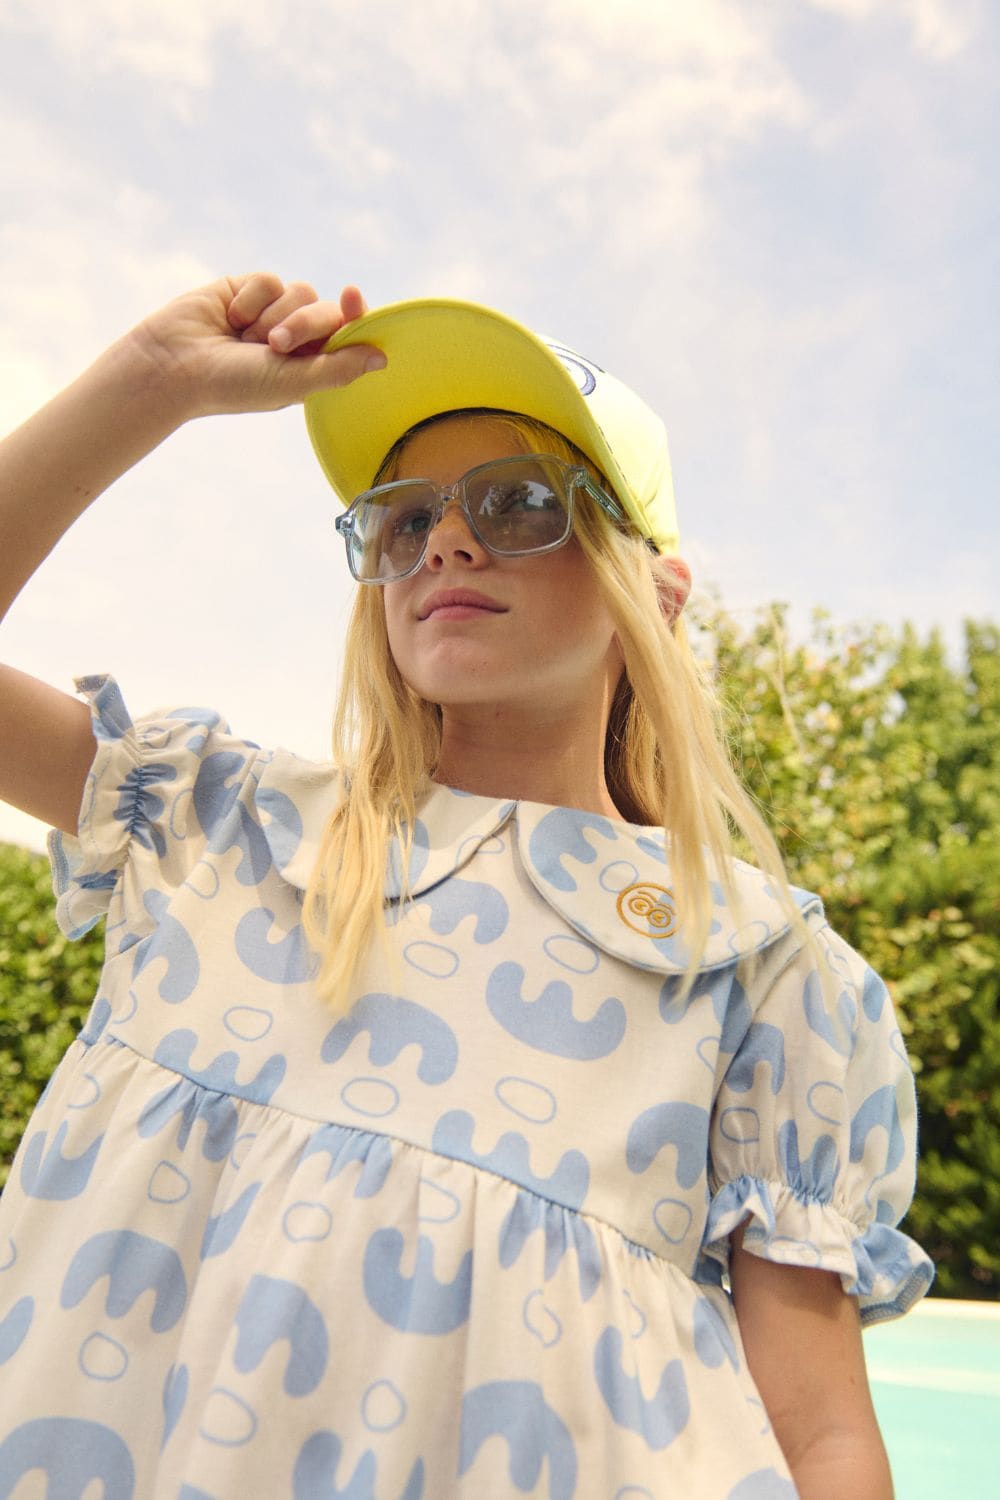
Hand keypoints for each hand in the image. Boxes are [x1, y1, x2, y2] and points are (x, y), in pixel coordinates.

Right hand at [124, 273, 385, 420]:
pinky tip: (230, 318)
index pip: (349, 335)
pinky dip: (251, 300)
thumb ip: (337, 369)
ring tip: (246, 338)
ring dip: (274, 316)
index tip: (352, 299)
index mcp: (312, 366)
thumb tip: (382, 358)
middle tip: (273, 346)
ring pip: (301, 291)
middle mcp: (297, 339)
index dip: (356, 317)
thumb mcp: (292, 382)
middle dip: (302, 325)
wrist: (175, 365)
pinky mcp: (248, 291)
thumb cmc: (234, 385)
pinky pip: (269, 280)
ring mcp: (273, 313)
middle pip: (327, 311)